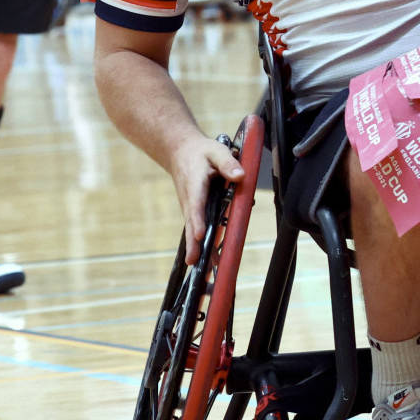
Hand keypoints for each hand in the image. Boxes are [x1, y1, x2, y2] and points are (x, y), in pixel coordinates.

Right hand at [171, 133, 245, 263]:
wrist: (179, 151)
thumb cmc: (201, 152)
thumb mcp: (216, 150)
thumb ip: (227, 162)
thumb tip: (240, 176)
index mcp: (195, 184)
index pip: (196, 204)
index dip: (197, 219)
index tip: (198, 233)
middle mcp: (189, 199)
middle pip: (191, 223)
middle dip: (193, 242)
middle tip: (196, 262)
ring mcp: (189, 206)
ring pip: (191, 229)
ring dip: (195, 248)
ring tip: (202, 269)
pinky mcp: (191, 210)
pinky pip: (194, 228)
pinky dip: (197, 243)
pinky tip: (204, 260)